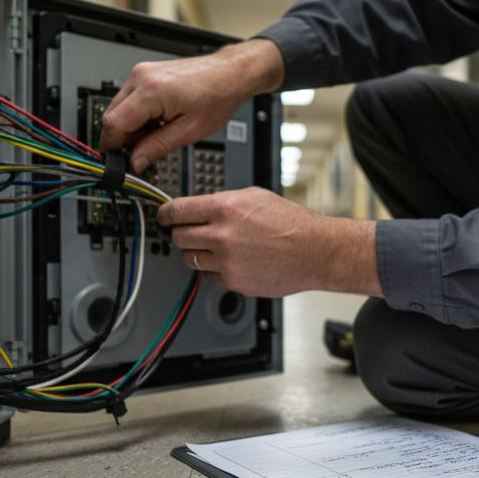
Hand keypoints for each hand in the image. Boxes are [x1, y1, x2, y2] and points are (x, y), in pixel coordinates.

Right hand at [101, 39, 284, 172]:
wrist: (230, 74)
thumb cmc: (217, 96)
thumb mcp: (189, 131)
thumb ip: (156, 148)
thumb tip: (134, 163)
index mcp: (150, 91)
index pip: (113, 124)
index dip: (113, 147)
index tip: (119, 162)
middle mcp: (140, 77)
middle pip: (111, 116)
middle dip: (123, 138)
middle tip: (144, 151)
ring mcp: (141, 72)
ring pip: (119, 108)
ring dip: (131, 127)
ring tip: (158, 132)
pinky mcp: (145, 73)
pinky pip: (129, 99)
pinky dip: (137, 115)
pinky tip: (158, 120)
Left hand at [158, 187, 381, 298]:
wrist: (314, 251)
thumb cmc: (291, 223)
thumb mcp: (255, 196)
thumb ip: (223, 200)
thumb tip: (200, 206)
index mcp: (226, 208)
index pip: (177, 210)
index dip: (166, 213)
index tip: (164, 215)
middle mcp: (222, 235)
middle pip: (178, 236)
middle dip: (181, 233)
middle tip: (189, 231)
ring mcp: (226, 261)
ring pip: (189, 258)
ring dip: (196, 252)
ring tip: (213, 247)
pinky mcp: (233, 281)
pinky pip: (208, 275)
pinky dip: (214, 268)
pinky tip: (231, 260)